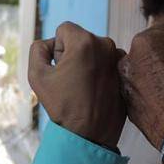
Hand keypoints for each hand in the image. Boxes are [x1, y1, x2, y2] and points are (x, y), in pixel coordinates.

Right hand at [28, 21, 126, 149]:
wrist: (91, 134)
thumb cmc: (63, 106)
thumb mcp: (37, 75)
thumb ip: (37, 49)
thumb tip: (48, 43)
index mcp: (85, 41)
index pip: (64, 29)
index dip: (57, 48)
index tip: (60, 68)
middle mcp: (106, 44)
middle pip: (81, 39)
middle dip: (72, 54)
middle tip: (71, 80)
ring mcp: (119, 58)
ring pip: (95, 51)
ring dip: (88, 63)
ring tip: (84, 87)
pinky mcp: (126, 71)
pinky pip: (108, 62)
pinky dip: (101, 72)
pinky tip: (96, 90)